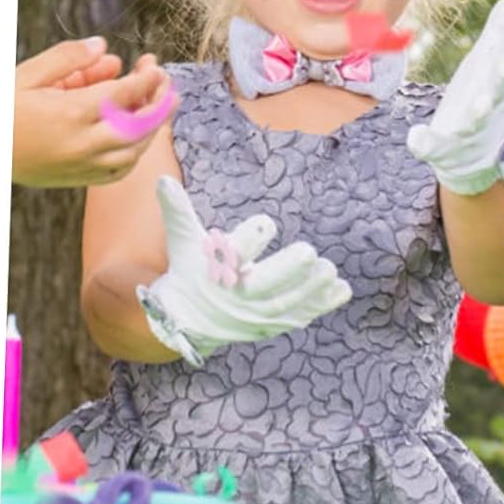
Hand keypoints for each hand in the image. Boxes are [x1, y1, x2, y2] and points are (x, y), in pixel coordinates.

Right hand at [14, 38, 174, 187]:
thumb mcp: (26, 75)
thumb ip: (67, 59)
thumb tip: (103, 46)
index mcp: (70, 112)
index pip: (125, 95)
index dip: (147, 80)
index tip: (156, 68)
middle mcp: (82, 143)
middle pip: (139, 124)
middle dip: (159, 103)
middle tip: (168, 86)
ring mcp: (81, 165)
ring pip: (135, 151)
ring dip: (152, 129)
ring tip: (159, 107)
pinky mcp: (76, 179)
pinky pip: (118, 171)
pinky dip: (134, 153)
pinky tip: (137, 136)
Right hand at [138, 176, 351, 365]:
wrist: (188, 320)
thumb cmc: (192, 270)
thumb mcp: (184, 240)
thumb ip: (178, 211)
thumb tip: (162, 178)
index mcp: (216, 272)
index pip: (234, 254)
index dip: (250, 238)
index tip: (267, 223)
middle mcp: (237, 296)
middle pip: (264, 285)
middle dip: (286, 270)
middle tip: (308, 252)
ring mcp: (257, 315)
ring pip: (287, 304)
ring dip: (311, 288)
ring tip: (328, 269)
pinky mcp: (274, 324)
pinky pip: (301, 316)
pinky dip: (323, 305)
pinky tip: (341, 289)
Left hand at [407, 0, 503, 196]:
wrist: (472, 155)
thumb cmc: (480, 98)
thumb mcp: (486, 66)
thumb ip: (497, 36)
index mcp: (496, 82)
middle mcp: (489, 104)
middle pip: (500, 88)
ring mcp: (469, 129)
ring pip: (476, 119)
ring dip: (479, 111)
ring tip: (481, 103)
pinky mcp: (446, 147)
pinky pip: (434, 145)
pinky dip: (425, 143)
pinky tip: (415, 137)